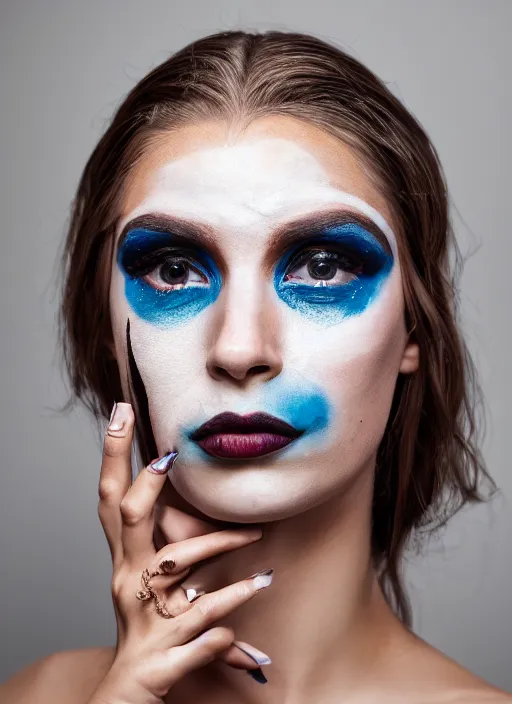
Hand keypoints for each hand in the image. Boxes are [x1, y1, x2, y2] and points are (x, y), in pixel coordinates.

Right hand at [89, 402, 272, 703]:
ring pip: (176, 567)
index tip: (121, 410)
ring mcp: (144, 617)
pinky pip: (202, 630)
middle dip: (146, 482)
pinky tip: (254, 616)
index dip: (115, 454)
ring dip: (215, 545)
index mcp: (126, 560)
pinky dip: (227, 618)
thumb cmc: (146, 628)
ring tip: (254, 533)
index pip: (112, 498)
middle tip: (167, 455)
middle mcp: (128, 581)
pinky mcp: (163, 657)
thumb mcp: (152, 581)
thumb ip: (170, 541)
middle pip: (127, 518)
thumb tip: (190, 495)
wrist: (125, 696)